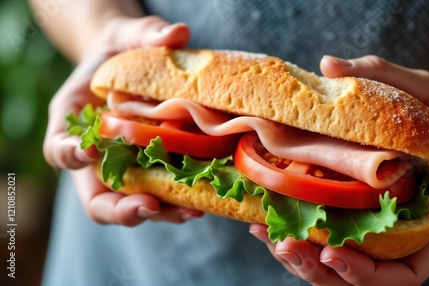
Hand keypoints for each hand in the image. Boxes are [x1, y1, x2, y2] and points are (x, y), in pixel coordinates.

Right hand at [44, 16, 203, 224]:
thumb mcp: (129, 36)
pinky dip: (180, 200)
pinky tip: (204, 199)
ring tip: (190, 210)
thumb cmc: (122, 52)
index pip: (59, 150)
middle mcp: (97, 158)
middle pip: (97, 198)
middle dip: (119, 208)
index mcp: (73, 126)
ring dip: (160, 212)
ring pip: (133, 204)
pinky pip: (162, 194)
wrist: (135, 67)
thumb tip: (177, 33)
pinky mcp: (155, 173)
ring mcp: (126, 170)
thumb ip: (146, 34)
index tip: (89, 150)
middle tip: (147, 206)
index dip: (70, 155)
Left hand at [249, 55, 428, 285]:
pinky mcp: (349, 226)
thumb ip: (383, 74)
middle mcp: (403, 239)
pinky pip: (323, 247)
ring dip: (302, 263)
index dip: (367, 274)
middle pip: (363, 278)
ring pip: (337, 271)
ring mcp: (375, 236)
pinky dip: (297, 245)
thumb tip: (329, 64)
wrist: (428, 126)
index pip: (405, 273)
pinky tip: (266, 227)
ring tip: (273, 238)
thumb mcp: (420, 88)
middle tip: (287, 244)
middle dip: (321, 271)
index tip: (333, 254)